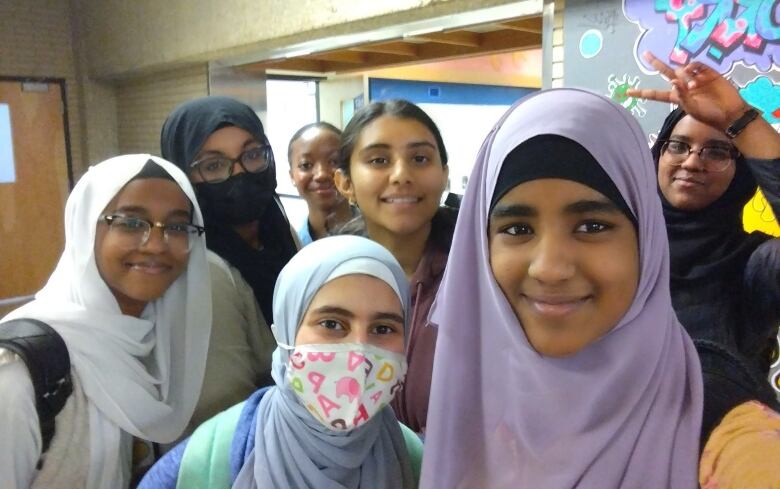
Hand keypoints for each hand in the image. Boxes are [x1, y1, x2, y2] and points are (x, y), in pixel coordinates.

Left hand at [626, 51, 747, 131]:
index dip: (642, 92)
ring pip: (682, 69)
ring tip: (693, 87)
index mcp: (676, 97)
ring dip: (684, 75)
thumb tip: (672, 81)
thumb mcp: (691, 109)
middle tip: (645, 54)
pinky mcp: (708, 73)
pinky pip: (696, 65)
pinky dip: (693, 69)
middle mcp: (683, 86)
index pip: (655, 94)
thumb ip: (681, 96)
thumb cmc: (709, 115)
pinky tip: (695, 79)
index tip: (627, 92)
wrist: (730, 113)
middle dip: (656, 63)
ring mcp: (695, 78)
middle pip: (666, 72)